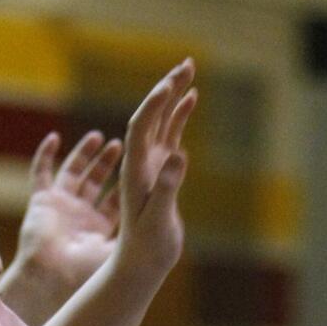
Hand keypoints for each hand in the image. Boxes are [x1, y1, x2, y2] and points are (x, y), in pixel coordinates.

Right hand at [0, 131, 122, 325]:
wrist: (54, 278)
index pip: (117, 199)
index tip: (141, 163)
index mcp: (100, 227)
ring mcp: (60, 207)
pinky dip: (46, 155)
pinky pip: (41, 172)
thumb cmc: (88, 271)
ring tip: (99, 137)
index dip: (127, 181)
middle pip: (96, 182)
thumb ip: (139, 230)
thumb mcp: (121, 249)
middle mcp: (80, 215)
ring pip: (73, 173)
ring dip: (84, 155)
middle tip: (120, 144)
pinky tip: (55, 138)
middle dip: (107, 163)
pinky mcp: (42, 201)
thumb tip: (169, 219)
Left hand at [114, 59, 196, 282]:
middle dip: (168, 89)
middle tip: (187, 64)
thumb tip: (178, 156)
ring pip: (162, 122)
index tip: (170, 85)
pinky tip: (190, 103)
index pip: (141, 127)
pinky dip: (179, 117)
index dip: (154, 105)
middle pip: (151, 116)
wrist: (140, 262)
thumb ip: (166, 187)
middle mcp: (140, 161)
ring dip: (175, 97)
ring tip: (190, 73)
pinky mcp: (161, 171)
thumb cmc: (147, 246)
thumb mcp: (156, 220)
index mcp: (136, 170)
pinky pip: (170, 136)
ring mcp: (151, 164)